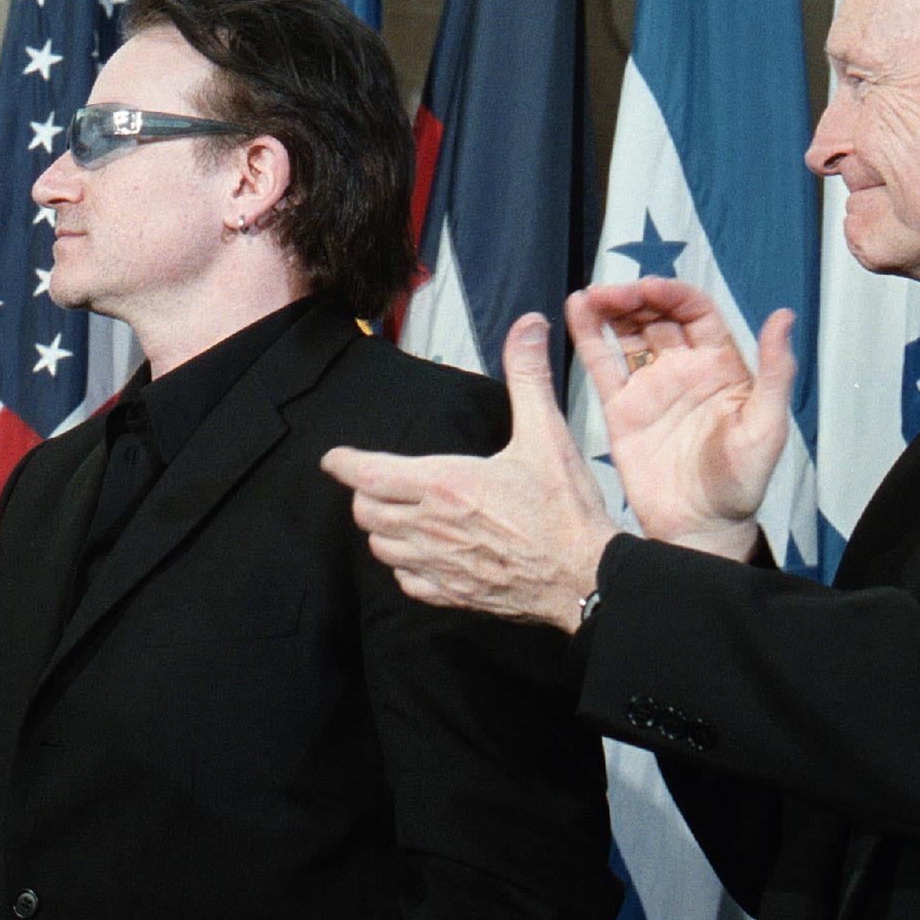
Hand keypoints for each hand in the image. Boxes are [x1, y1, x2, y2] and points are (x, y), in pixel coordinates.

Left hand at [321, 313, 617, 631]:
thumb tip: (527, 325)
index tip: (333, 458)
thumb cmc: (565, 509)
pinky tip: (421, 553)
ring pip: (380, 547)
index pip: (369, 473)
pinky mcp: (452, 594)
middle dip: (364, 492)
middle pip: (366, 510)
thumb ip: (528, 376)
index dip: (344, 464)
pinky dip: (403, 565)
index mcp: (444, 484)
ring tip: (396, 512)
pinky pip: (406, 581)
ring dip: (381, 528)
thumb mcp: (547, 434)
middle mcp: (430, 527)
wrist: (586, 576)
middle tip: (375, 480)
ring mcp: (438, 565)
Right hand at [566, 278, 794, 560]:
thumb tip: (783, 317)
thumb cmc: (742, 483)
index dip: (671, 294)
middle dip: (636, 297)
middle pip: (657, 315)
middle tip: (613, 293)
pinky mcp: (622, 410)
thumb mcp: (766, 426)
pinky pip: (603, 366)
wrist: (701, 526)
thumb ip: (775, 372)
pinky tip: (577, 310)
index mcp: (721, 366)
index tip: (648, 288)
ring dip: (610, 309)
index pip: (695, 312)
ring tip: (591, 296)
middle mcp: (684, 369)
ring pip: (627, 333)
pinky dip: (588, 336)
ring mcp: (650, 387)